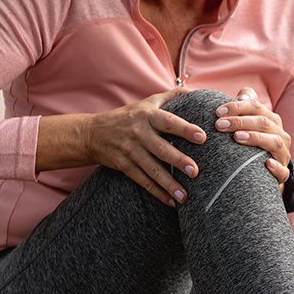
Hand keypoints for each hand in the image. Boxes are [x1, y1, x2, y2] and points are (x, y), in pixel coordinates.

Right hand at [83, 87, 205, 205]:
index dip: (185, 128)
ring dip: (168, 184)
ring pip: (152, 169)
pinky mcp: (124, 165)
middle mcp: (138, 132)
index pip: (168, 121)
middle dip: (178, 160)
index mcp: (147, 116)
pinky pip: (142, 181)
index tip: (202, 136)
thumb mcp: (147, 103)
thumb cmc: (128, 117)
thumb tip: (196, 92)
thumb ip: (172, 97)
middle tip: (195, 171)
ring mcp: (130, 150)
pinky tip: (171, 202)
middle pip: (160, 148)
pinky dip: (157, 192)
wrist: (92, 133)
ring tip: (185, 197)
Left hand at [214, 87, 291, 188]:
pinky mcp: (283, 173)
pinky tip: (267, 163)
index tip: (218, 112)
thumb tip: (243, 94)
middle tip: (219, 125)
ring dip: (256, 138)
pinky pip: (283, 170)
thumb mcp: (249, 124)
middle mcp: (280, 135)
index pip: (256, 107)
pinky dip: (276, 167)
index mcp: (272, 121)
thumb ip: (245, 107)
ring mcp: (283, 154)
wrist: (264, 173)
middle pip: (263, 123)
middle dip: (240, 122)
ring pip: (274, 142)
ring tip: (237, 137)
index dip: (237, 107)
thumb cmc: (252, 145)